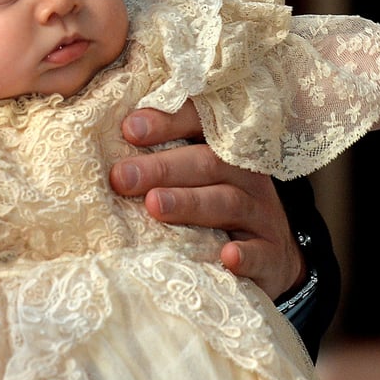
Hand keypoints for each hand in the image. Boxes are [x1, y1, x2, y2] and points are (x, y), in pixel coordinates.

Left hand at [109, 102, 303, 299]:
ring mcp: (261, 215)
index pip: (201, 123)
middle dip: (162, 167)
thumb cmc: (215, 206)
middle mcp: (245, 175)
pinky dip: (246, 255)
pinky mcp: (271, 255)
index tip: (129, 128)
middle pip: (207, 162)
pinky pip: (260, 253)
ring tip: (154, 205)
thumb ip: (159, 158)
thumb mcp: (195, 176)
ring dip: (190, 203)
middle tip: (121, 177)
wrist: (271, 257)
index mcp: (224, 148)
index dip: (168, 122)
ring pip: (228, 202)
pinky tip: (227, 256)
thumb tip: (108, 147)